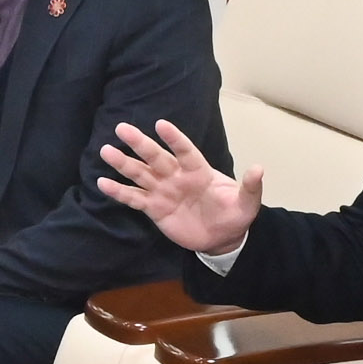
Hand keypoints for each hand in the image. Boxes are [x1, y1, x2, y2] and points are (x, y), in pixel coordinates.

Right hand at [94, 119, 259, 255]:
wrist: (221, 238)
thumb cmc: (234, 215)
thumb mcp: (247, 204)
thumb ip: (250, 187)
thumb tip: (259, 168)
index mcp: (199, 171)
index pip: (185, 151)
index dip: (175, 139)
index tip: (161, 125)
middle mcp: (177, 176)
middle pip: (156, 157)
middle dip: (140, 144)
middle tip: (121, 128)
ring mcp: (164, 191)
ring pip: (140, 174)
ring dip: (123, 163)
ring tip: (105, 151)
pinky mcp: (154, 208)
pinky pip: (134, 198)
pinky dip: (119, 191)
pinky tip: (102, 183)